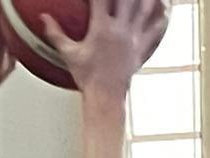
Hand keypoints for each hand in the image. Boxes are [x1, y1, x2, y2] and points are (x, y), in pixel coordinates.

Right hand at [42, 0, 169, 96]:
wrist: (105, 96)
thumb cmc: (87, 77)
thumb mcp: (68, 54)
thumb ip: (56, 34)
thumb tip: (44, 18)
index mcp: (100, 28)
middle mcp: (119, 29)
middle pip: (126, 0)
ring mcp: (132, 38)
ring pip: (143, 11)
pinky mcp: (140, 49)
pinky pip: (153, 33)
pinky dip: (160, 22)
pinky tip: (165, 13)